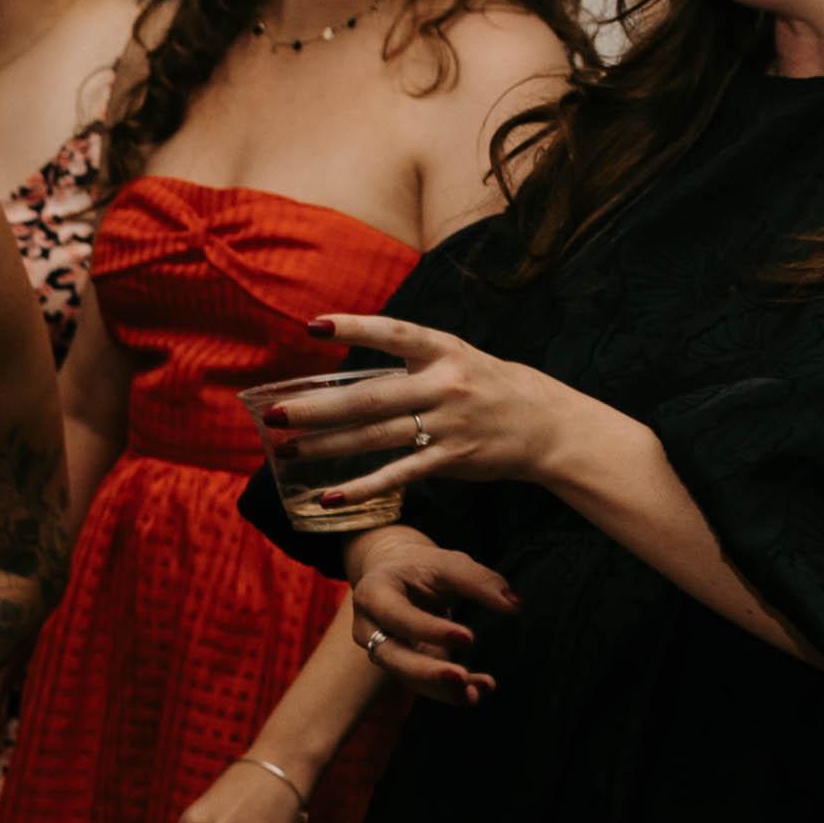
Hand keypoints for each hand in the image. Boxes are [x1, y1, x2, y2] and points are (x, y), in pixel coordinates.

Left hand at [278, 310, 584, 517]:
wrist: (549, 425)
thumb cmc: (492, 387)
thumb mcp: (458, 360)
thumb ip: (410, 366)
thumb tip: (349, 379)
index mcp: (445, 350)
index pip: (393, 333)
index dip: (353, 327)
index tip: (311, 326)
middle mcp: (445, 384)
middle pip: (369, 397)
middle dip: (317, 408)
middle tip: (274, 414)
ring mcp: (448, 423)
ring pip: (376, 436)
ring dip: (327, 446)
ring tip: (287, 450)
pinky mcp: (452, 459)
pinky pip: (399, 474)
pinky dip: (362, 487)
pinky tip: (329, 496)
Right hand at [349, 520, 516, 706]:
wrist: (401, 577)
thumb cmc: (424, 568)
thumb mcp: (449, 564)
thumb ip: (480, 582)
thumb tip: (514, 605)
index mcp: (374, 594)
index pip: (398, 616)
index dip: (429, 629)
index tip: (468, 637)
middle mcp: (369, 628)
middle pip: (392, 656)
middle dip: (425, 671)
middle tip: (460, 677)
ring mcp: (384, 650)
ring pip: (407, 678)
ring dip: (441, 689)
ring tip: (477, 693)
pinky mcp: (403, 667)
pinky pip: (424, 685)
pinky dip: (450, 692)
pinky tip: (479, 689)